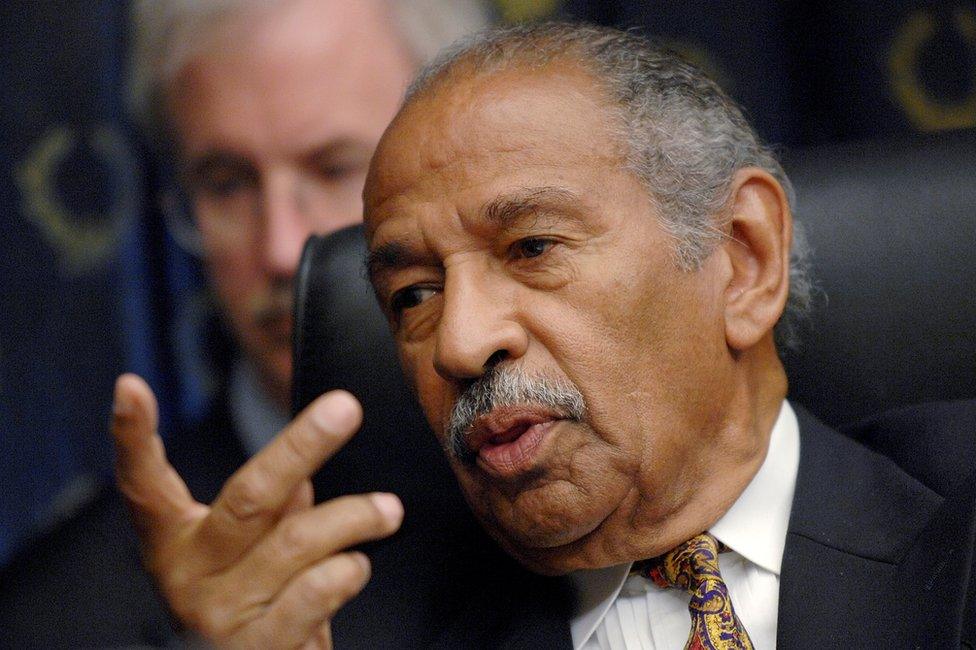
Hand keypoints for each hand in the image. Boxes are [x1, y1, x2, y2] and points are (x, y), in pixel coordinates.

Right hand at [111, 374, 403, 648]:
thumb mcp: (246, 553)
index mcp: (173, 543)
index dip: (132, 437)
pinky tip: (358, 565)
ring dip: (354, 517)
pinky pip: (313, 593)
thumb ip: (268, 510)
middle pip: (248, 496)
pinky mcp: (258, 648)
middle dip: (302, 445)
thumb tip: (301, 473)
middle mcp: (188, 576)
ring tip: (387, 511)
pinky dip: (346, 571)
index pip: (144, 484)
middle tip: (345, 408)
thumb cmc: (254, 607)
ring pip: (296, 540)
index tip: (131, 387)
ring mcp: (219, 615)